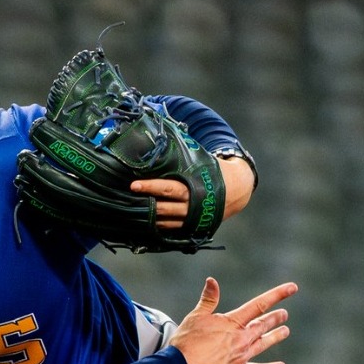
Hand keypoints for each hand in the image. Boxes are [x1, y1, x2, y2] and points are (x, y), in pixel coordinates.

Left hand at [132, 156, 256, 228]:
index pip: (167, 188)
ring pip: (166, 221)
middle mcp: (192, 205)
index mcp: (194, 186)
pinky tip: (144, 222)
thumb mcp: (201, 160)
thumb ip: (183, 155)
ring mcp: (192, 219)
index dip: (150, 187)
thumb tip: (163, 134)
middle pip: (164, 207)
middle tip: (127, 199)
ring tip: (130, 211)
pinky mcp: (192, 227)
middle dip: (145, 203)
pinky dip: (158, 226)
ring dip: (148, 217)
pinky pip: (172, 229)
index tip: (133, 185)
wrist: (237, 190)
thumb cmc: (214, 170)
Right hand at [171, 278, 298, 363]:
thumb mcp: (195, 317)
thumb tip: (212, 281)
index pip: (259, 305)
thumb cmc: (186, 344)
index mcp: (232, 323)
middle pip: (263, 325)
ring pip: (263, 344)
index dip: (277, 295)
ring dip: (275, 337)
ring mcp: (241, 357)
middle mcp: (241, 340)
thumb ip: (208, 299)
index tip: (292, 288)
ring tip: (285, 332)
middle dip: (275, 318)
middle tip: (284, 315)